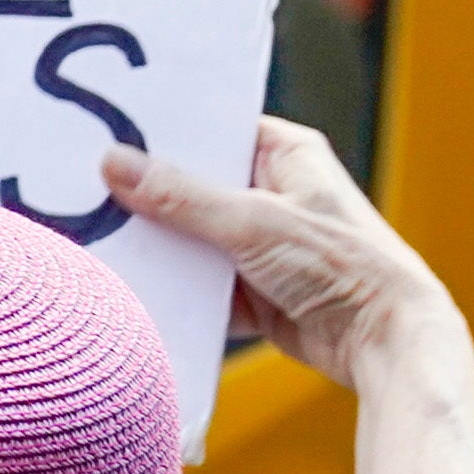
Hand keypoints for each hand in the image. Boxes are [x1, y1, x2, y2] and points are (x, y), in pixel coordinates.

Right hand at [102, 118, 459, 391]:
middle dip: (147, 193)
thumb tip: (114, 163)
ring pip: (190, 236)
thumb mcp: (253, 223)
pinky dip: (173, 287)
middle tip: (86, 186)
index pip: (211, 128)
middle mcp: (272, 193)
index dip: (162, 130)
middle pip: (191, 184)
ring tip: (98, 236)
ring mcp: (261, 244)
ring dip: (157, 244)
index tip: (106, 130)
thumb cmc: (343, 266)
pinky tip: (131, 285)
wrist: (386, 345)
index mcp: (285, 154)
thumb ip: (180, 197)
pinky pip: (198, 281)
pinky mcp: (253, 289)